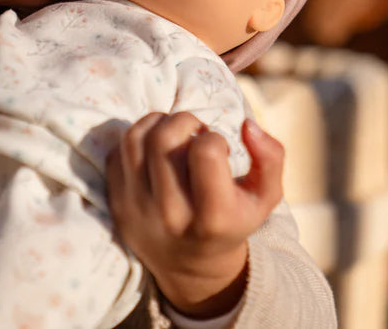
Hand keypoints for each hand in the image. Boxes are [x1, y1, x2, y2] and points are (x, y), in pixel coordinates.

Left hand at [105, 112, 284, 318]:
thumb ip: (270, 158)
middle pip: (164, 138)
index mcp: (213, 217)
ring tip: (175, 134)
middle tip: (195, 133)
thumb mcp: (265, 197)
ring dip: (157, 122)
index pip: (205, 151)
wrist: (191, 267)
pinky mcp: (117, 204)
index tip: (218, 148)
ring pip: (135, 138)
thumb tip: (247, 124)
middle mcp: (171, 215)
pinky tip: (155, 150)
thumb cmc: (233, 220)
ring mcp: (137, 210)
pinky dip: (137, 139)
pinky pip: (116, 152)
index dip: (213, 137)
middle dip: (184, 121)